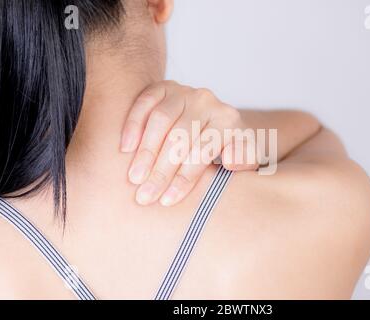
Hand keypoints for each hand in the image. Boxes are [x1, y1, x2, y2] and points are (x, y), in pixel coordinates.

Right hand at [120, 81, 258, 206]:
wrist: (212, 118)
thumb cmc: (225, 146)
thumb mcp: (243, 154)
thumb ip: (245, 159)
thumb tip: (231, 162)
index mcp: (228, 119)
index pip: (203, 150)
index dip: (184, 178)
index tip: (167, 201)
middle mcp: (207, 101)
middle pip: (180, 137)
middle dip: (161, 170)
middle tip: (145, 196)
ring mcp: (184, 92)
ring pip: (161, 120)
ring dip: (145, 151)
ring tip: (134, 178)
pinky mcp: (163, 88)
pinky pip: (144, 103)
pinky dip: (133, 125)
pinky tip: (125, 149)